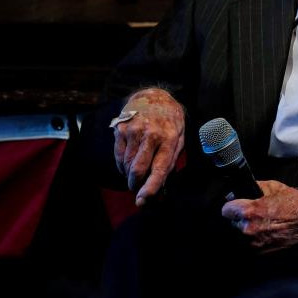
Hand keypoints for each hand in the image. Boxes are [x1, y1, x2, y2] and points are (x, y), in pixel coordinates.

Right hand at [112, 87, 184, 205]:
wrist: (154, 96)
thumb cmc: (170, 122)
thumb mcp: (179, 139)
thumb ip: (170, 162)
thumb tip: (160, 188)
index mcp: (170, 139)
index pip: (159, 169)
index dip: (150, 187)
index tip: (142, 201)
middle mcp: (151, 135)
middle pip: (138, 169)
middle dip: (135, 185)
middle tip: (137, 189)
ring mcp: (134, 131)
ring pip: (127, 164)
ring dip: (129, 175)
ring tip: (135, 174)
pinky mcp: (121, 129)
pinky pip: (118, 156)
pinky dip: (122, 166)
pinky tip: (128, 164)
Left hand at [221, 180, 297, 251]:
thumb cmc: (296, 203)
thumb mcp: (273, 187)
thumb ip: (253, 188)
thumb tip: (241, 190)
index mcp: (249, 212)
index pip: (225, 210)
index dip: (232, 206)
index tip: (236, 206)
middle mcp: (249, 229)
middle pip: (232, 223)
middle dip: (241, 218)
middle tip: (255, 214)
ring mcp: (255, 243)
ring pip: (241, 235)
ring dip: (248, 230)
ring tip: (263, 223)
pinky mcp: (262, 252)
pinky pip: (251, 244)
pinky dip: (257, 238)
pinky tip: (268, 231)